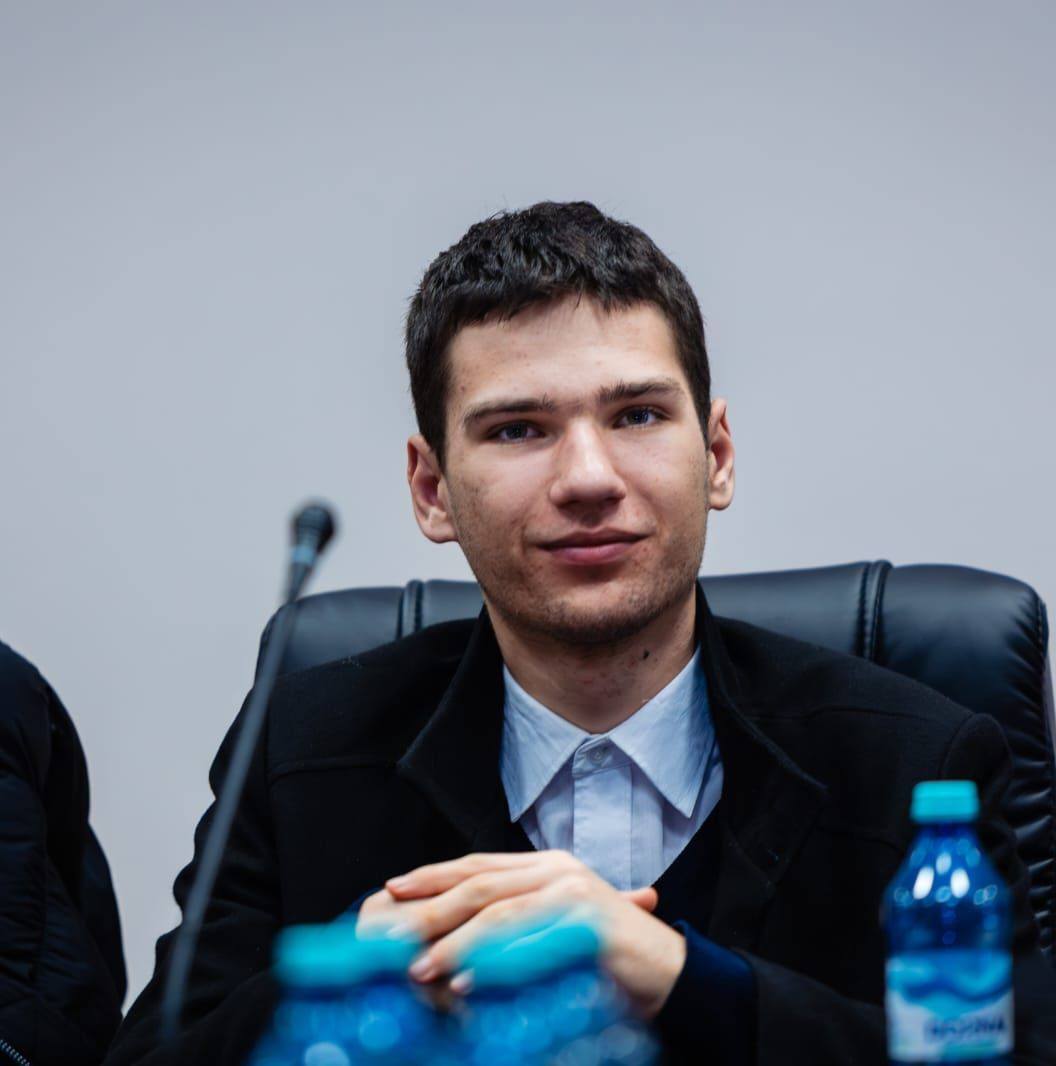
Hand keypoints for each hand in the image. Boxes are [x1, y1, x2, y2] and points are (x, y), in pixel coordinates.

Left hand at [356, 850, 685, 1018]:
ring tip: (415, 969)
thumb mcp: (554, 932)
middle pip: (478, 881)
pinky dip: (489, 960)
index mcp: (546, 867)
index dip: (433, 877)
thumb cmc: (610, 961)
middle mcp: (556, 869)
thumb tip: (458, 942)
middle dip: (429, 907)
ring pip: (495, 908)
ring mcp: (571, 889)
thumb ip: (516, 925)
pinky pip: (525, 938)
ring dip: (451, 940)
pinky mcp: (584, 916)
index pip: (478, 864)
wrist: (673, 974)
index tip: (392, 890)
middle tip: (386, 935)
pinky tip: (464, 982)